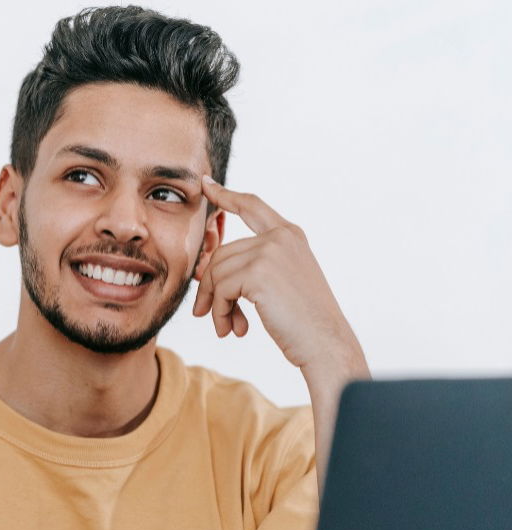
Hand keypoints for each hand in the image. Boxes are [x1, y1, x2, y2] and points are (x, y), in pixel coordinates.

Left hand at [193, 175, 360, 372]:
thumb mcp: (280, 284)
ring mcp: (270, 251)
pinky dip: (220, 312)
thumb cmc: (304, 322)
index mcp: (290, 235)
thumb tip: (204, 270)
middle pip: (221, 253)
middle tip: (207, 314)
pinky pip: (220, 289)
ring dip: (216, 305)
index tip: (206, 185)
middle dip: (210, 287)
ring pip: (216, 273)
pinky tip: (232, 329)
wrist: (326, 343)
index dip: (226, 195)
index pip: (252, 206)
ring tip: (226, 328)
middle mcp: (280, 237)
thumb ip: (252, 267)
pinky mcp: (258, 272)